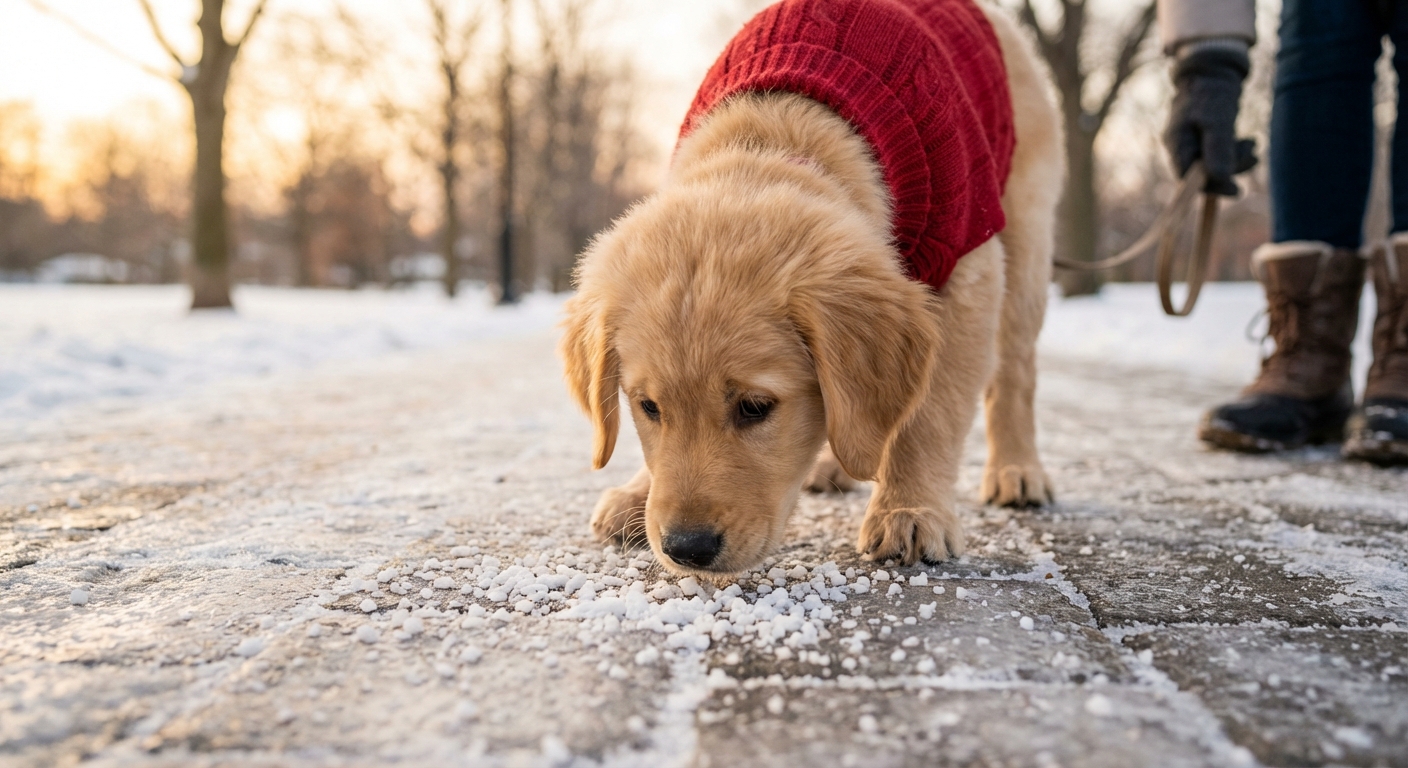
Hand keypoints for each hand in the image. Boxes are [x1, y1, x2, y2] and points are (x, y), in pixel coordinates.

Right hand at [1164, 43, 1257, 195]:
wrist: (1214, 66)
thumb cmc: (1213, 91)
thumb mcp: (1218, 120)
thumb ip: (1218, 150)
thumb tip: (1220, 180)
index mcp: (1176, 143)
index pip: (1187, 178)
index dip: (1211, 187)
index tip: (1237, 191)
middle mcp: (1181, 145)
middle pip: (1203, 172)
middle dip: (1231, 168)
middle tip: (1254, 155)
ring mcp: (1192, 141)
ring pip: (1214, 162)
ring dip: (1237, 158)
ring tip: (1254, 143)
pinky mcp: (1204, 136)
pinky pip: (1219, 152)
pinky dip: (1235, 150)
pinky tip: (1248, 142)